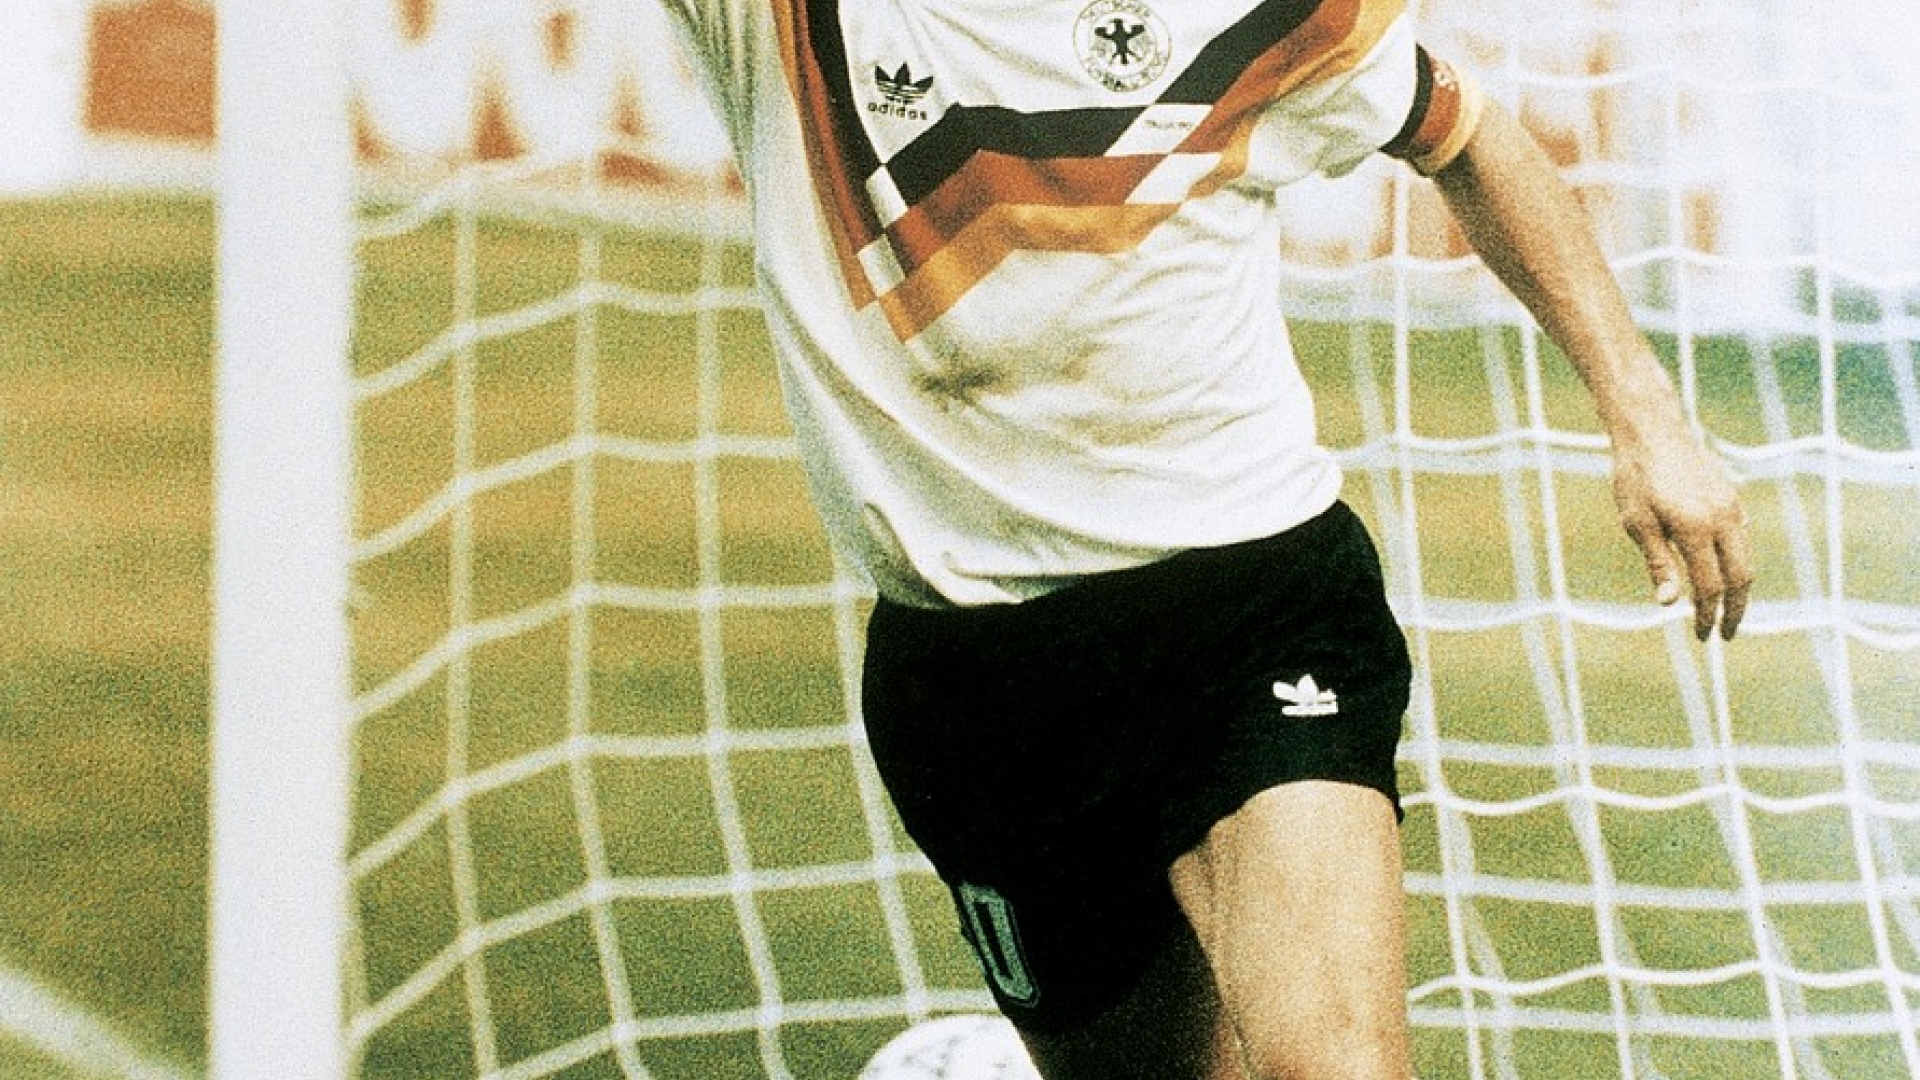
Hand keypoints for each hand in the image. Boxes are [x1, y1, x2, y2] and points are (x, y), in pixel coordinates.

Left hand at [1610, 427, 1753, 639]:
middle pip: (1741, 577)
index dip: (1707, 615)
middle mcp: (1723, 518)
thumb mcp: (1637, 523)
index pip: (1710, 586)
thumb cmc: (1635, 478)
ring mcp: (1732, 506)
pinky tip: (1723, 575)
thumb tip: (1668, 604)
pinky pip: (1742, 539)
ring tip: (1726, 611)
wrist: (1652, 431)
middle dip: (1735, 609)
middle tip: (1724, 634)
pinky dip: (1737, 562)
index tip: (1701, 635)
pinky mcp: (1733, 498)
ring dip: (1739, 588)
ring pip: (1746, 558)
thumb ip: (1658, 563)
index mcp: (1696, 528)